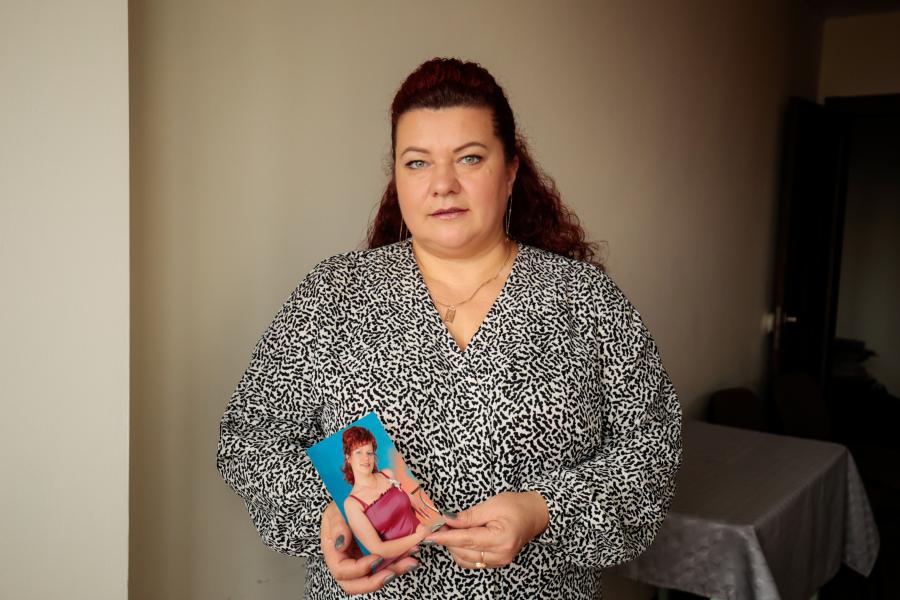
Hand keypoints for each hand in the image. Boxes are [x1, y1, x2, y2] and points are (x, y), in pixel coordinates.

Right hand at [320, 501, 419, 593]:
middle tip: (392, 572)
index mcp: (333, 553)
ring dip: (394, 571)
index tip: (376, 558)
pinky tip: (410, 553)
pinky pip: (387, 566)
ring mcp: (363, 562)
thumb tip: (341, 544)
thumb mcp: (335, 512)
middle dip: (376, 581)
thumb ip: (337, 526)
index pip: (342, 570)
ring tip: (409, 562)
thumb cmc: (342, 508)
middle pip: (357, 584)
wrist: (355, 501)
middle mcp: (347, 562)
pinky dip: (400, 561)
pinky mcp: (377, 557)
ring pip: (375, 577)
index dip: (359, 569)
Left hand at [424, 491, 548, 568]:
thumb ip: (468, 516)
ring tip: (448, 529)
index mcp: (501, 539)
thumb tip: (447, 520)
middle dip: (447, 540)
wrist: (534, 514)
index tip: (429, 535)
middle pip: (463, 551)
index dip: (445, 537)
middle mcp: (500, 554)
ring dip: (453, 546)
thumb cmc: (516, 506)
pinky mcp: (496, 562)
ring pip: (465, 559)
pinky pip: (472, 561)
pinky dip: (461, 551)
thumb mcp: (492, 505)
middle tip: (437, 525)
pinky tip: (458, 539)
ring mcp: (499, 561)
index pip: (466, 540)